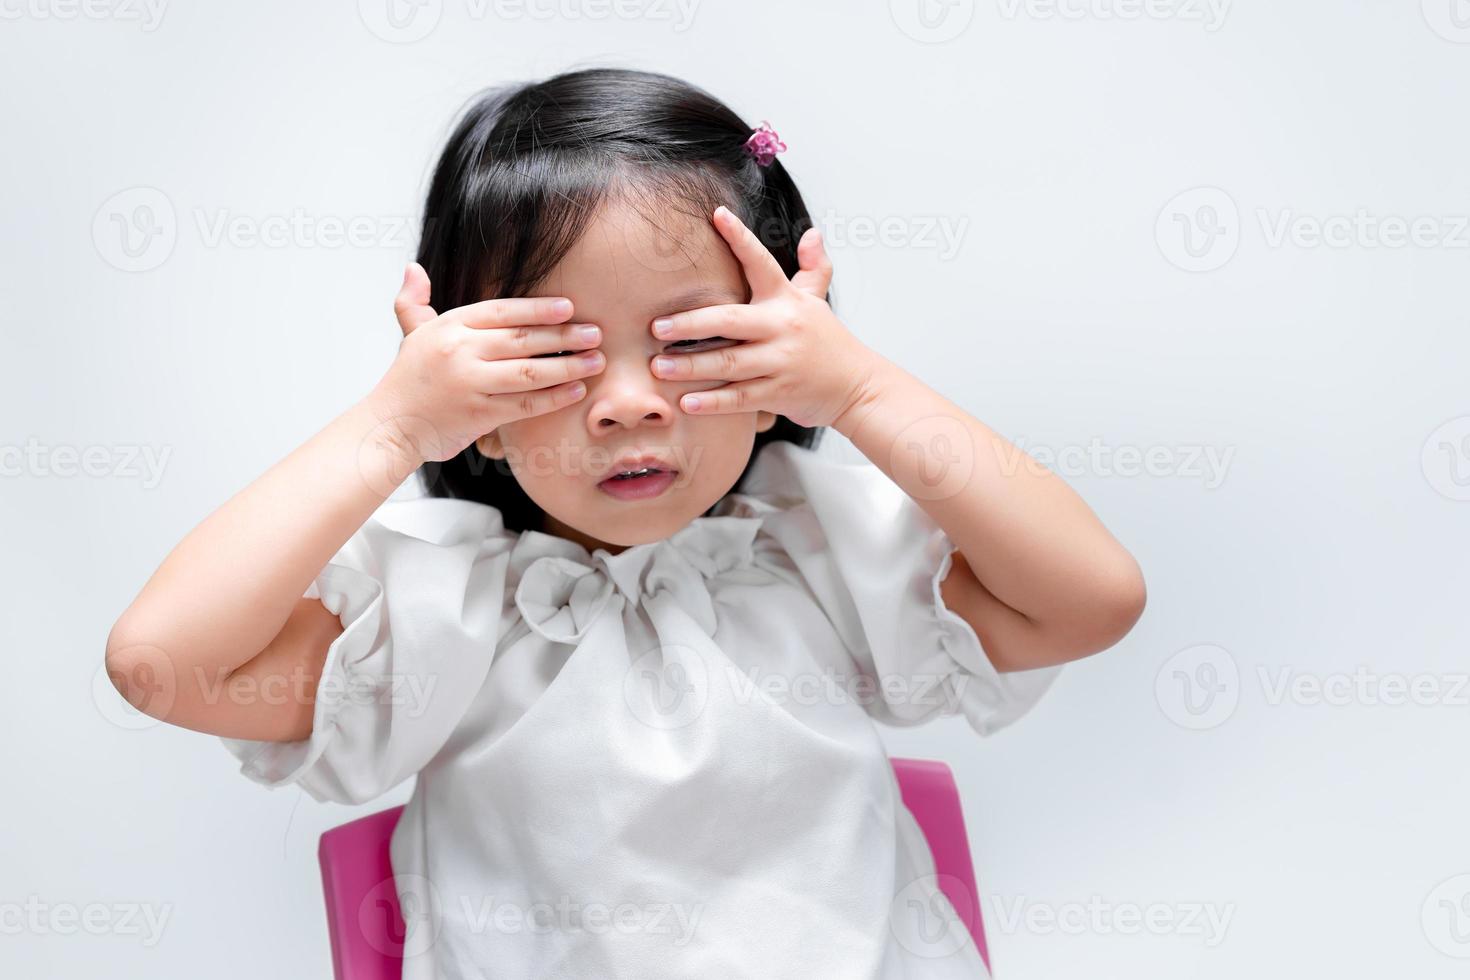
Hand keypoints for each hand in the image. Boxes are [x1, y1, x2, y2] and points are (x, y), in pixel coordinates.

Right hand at [364, 262, 605, 463]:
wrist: (389, 426)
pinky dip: (554, 398)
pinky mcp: (478, 415)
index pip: (503, 311)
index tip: (569, 308)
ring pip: (530, 372)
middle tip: (596, 333)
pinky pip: (525, 404)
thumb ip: (415, 301)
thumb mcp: (411, 334)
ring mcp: (469, 383)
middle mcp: (460, 351)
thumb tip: (413, 268)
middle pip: (523, 339)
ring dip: (568, 366)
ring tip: (596, 361)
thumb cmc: (408, 380)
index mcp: (450, 326)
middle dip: (565, 336)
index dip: (539, 309)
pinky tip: (577, 391)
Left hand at [647, 205, 882, 428]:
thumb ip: (813, 267)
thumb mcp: (818, 302)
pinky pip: (740, 398)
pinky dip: (713, 402)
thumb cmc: (829, 343)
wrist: (858, 387)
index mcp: (787, 300)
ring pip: (728, 363)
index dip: (740, 238)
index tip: (716, 215)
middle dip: (690, 324)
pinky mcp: (779, 393)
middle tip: (656, 327)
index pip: (761, 262)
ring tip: (658, 367)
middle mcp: (783, 327)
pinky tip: (686, 402)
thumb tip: (813, 233)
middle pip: (729, 321)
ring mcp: (781, 362)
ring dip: (691, 366)